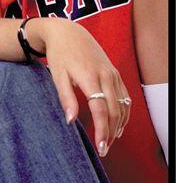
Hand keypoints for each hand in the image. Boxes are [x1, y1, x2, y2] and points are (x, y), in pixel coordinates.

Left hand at [31, 18, 130, 154]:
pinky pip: (125, 97)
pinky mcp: (115, 73)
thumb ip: (65, 98)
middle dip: (110, 133)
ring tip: (109, 142)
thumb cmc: (59, 54)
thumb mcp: (57, 75)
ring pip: (122, 105)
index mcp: (90, 77)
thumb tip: (71, 121)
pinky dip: (124, 113)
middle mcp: (106, 76)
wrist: (68, 32)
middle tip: (104, 150)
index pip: (101, 110)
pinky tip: (118, 125)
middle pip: (114, 111)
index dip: (102, 130)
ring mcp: (113, 74)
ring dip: (118, 125)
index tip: (100, 146)